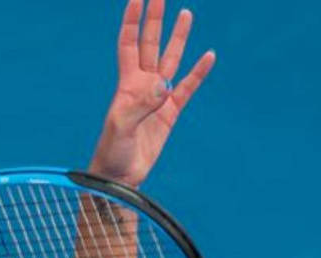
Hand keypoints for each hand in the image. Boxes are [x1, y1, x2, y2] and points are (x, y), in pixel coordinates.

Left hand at [88, 0, 216, 188]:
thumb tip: (162, 85)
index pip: (129, 43)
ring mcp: (157, 98)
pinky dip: (198, 73)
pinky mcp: (170, 113)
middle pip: (150, 43)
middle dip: (155, 19)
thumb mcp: (121, 128)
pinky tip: (208, 56)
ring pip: (170, 60)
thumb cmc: (112, 153)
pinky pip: (187, 88)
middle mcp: (142, 85)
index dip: (132, 20)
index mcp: (127, 84)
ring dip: (178, 38)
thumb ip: (140, 105)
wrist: (119, 178)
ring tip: (186, 13)